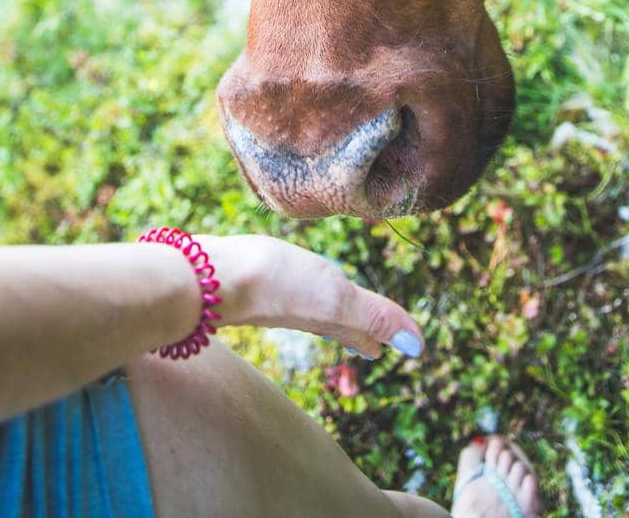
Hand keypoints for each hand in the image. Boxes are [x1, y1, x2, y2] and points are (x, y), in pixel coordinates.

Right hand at [200, 235, 422, 360]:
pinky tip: (283, 283)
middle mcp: (302, 310)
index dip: (375, 337)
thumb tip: (419, 348)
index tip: (383, 349)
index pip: (359, 330)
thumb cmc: (275, 284)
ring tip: (332, 312)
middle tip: (368, 340)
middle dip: (354, 328)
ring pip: (309, 308)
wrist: (209, 278)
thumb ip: (376, 316)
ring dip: (325, 312)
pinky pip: (282, 290)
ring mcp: (275, 299)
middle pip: (336, 322)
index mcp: (327, 314)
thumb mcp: (336, 297)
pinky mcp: (250, 284)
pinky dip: (295, 291)